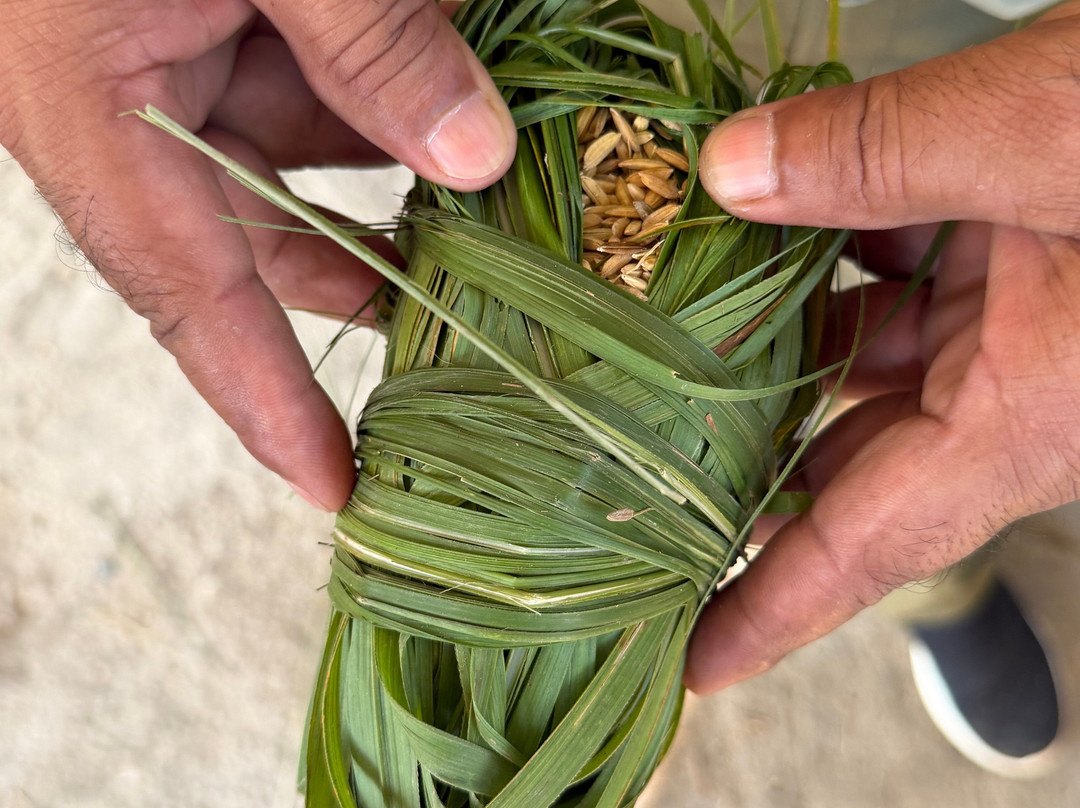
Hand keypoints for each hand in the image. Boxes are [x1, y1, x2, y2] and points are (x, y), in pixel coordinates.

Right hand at [0, 0, 515, 509]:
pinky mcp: (201, 24)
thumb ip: (370, 44)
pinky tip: (446, 106)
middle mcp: (120, 108)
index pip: (189, 298)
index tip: (333, 485)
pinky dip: (370, 108)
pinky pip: (294, 97)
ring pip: (284, 171)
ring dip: (382, 188)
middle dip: (362, 283)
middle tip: (462, 330)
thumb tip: (476, 156)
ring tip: (480, 216)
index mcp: (92, 108)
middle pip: (249, 246)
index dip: (265, 402)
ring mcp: (162, 65)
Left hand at [685, 4, 1079, 691]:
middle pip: (847, 457)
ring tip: (673, 320)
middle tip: (634, 456)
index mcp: (1035, 411)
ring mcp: (1024, 330)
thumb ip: (877, 156)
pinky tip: (772, 225)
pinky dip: (832, 265)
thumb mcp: (1046, 128)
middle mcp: (1024, 391)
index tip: (693, 658)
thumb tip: (730, 171)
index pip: (869, 545)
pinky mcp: (1026, 265)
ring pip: (866, 367)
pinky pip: (901, 293)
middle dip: (743, 454)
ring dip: (776, 342)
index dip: (771, 608)